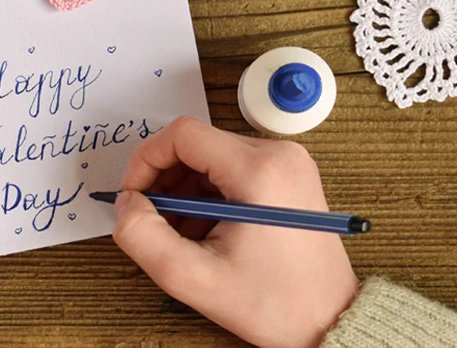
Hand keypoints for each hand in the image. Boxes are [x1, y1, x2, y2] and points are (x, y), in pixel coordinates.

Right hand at [112, 117, 358, 347]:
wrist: (331, 320)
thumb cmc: (277, 304)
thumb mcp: (195, 279)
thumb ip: (144, 238)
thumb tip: (125, 205)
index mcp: (259, 171)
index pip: (182, 135)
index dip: (146, 161)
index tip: (135, 196)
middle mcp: (278, 155)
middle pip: (196, 144)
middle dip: (164, 181)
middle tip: (154, 222)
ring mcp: (287, 163)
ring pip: (210, 157)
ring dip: (184, 191)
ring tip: (183, 235)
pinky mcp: (287, 175)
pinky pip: (231, 169)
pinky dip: (208, 195)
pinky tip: (206, 231)